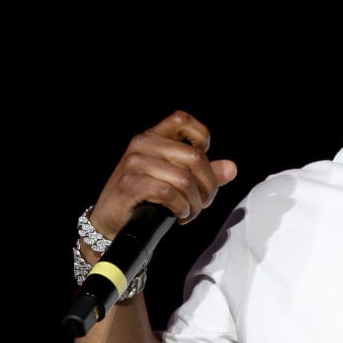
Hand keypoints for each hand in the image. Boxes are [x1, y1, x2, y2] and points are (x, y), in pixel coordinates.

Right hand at [86, 110, 237, 239]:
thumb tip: (231, 168)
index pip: (182, 119)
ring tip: (190, 212)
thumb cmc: (145, 199)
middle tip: (203, 202)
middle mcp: (142, 144)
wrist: (111, 223)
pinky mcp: (131, 184)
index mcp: (153, 137)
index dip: (201, 138)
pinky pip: (169, 194)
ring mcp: (134, 163)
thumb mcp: (176, 180)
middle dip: (208, 185)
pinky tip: (179, 215)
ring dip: (195, 202)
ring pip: (184, 179)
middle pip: (194, 156)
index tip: (201, 164)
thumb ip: (204, 173)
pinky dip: (181, 208)